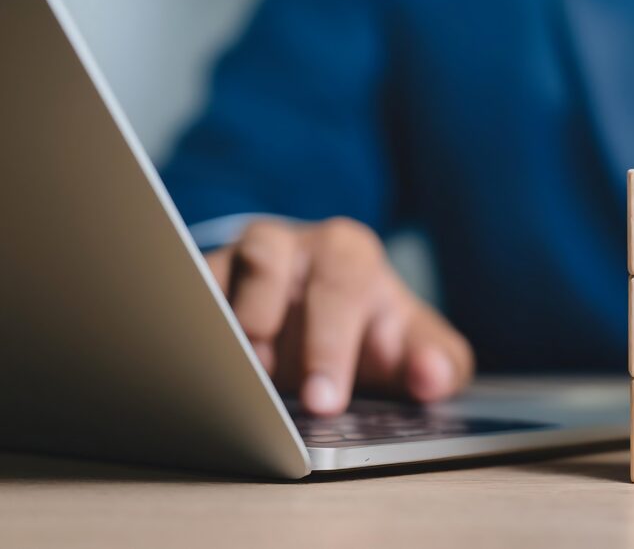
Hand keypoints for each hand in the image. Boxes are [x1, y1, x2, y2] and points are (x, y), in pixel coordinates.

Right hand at [203, 218, 473, 415]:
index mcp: (349, 253)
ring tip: (238, 378)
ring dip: (226, 323)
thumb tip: (430, 376)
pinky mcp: (200, 283)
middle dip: (273, 333)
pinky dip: (186, 324)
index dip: (331, 341)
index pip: (342, 280)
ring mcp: (239, 260)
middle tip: (275, 396)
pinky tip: (194, 367)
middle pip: (272, 264)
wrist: (328, 324)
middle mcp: (291, 246)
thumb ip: (440, 363)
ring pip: (220, 266)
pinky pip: (182, 290)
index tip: (325, 399)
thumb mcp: (415, 349)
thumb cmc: (371, 337)